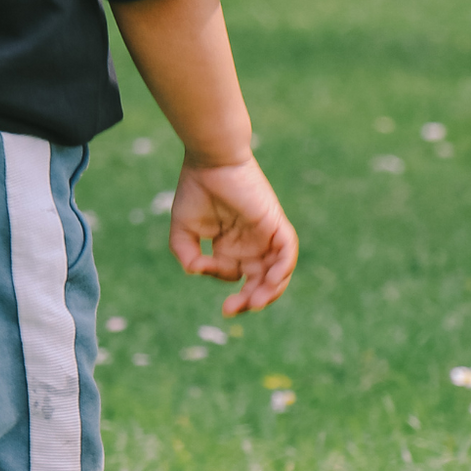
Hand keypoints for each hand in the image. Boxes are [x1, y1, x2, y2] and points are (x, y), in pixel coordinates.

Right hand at [167, 156, 297, 315]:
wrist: (211, 160)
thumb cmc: (196, 188)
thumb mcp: (183, 228)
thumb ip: (185, 253)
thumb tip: (196, 272)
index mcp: (231, 246)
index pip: (233, 276)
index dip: (217, 277)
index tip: (201, 265)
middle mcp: (251, 244)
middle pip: (259, 282)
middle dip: (248, 300)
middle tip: (231, 310)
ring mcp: (266, 235)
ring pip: (277, 273)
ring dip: (268, 292)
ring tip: (253, 303)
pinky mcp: (276, 224)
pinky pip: (287, 253)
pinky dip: (283, 269)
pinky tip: (270, 283)